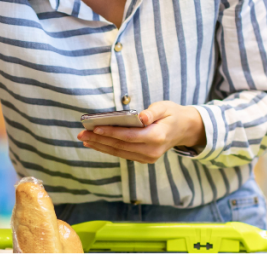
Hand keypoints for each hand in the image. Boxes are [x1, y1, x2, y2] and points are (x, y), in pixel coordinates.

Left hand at [77, 101, 205, 163]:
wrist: (184, 129)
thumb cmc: (172, 115)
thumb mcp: (165, 107)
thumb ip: (153, 112)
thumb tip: (142, 117)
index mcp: (157, 137)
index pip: (129, 136)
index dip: (111, 132)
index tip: (95, 127)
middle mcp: (152, 151)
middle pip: (121, 146)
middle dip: (100, 139)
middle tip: (82, 134)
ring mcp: (148, 157)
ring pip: (119, 152)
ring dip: (100, 146)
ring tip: (84, 139)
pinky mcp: (144, 159)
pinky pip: (123, 154)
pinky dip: (108, 149)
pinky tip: (95, 143)